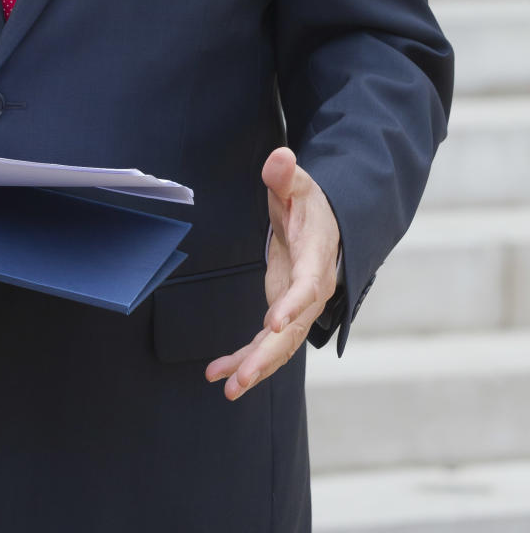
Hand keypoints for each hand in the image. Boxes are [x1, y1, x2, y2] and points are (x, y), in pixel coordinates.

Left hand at [205, 147, 339, 399]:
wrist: (328, 225)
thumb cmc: (310, 204)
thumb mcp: (299, 184)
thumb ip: (285, 175)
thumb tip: (280, 158)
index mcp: (316, 259)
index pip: (307, 286)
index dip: (293, 306)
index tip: (273, 324)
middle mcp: (311, 291)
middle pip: (294, 330)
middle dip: (268, 356)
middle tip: (243, 377)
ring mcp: (298, 307)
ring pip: (280, 347)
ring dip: (254, 367)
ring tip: (228, 387)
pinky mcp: (284, 313)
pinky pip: (266, 344)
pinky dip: (244, 359)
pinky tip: (218, 373)